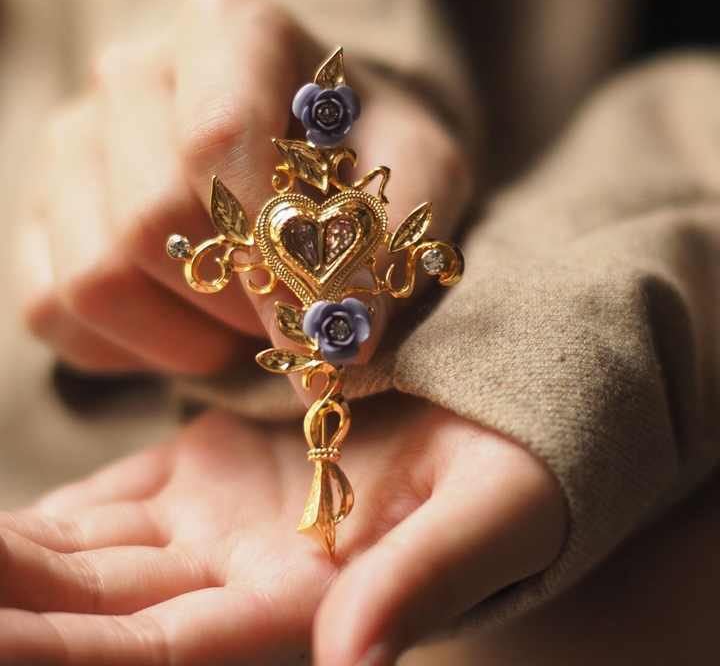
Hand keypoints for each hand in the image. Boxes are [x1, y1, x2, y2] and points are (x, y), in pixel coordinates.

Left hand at [0, 399, 563, 664]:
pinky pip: (114, 500)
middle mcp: (244, 579)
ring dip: (11, 565)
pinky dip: (50, 513)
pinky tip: (1, 523)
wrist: (495, 408)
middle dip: (12, 611)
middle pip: (98, 614)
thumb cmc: (518, 468)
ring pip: (90, 560)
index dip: (63, 654)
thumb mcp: (490, 516)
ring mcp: (220, 523)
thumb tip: (354, 655)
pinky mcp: (214, 467)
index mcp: (304, 607)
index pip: (156, 654)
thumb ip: (424, 583)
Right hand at [21, 0, 470, 379]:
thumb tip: (340, 340)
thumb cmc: (367, 153)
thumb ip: (386, 244)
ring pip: (95, 276)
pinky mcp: (47, 216)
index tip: (320, 327)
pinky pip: (54, 309)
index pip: (219, 139)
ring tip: (245, 326)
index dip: (271, 254)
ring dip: (186, 335)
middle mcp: (134, 77)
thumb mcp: (417, 173)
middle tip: (288, 323)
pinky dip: (134, 349)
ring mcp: (76, 146)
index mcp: (227, 33)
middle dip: (235, 303)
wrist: (311, 149)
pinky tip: (192, 329)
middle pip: (152, 220)